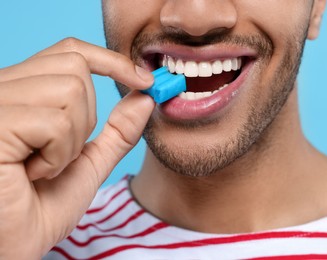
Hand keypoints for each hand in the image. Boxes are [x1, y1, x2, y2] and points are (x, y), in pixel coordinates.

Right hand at [0, 38, 154, 258]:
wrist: (10, 247)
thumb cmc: (41, 207)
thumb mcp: (89, 162)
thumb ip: (118, 129)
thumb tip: (145, 97)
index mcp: (23, 92)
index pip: (70, 52)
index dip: (111, 61)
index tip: (145, 81)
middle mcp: (3, 88)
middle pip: (74, 68)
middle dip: (86, 117)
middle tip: (60, 154)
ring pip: (70, 90)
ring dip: (71, 140)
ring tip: (42, 166)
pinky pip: (55, 121)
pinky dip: (58, 155)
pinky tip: (30, 174)